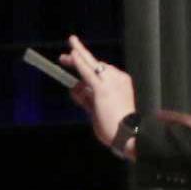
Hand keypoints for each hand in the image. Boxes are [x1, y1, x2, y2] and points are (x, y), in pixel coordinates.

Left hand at [60, 37, 139, 155]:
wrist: (127, 134)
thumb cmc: (116, 127)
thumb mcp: (97, 110)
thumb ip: (86, 99)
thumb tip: (74, 88)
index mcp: (120, 83)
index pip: (102, 70)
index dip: (87, 65)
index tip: (77, 62)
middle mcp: (117, 79)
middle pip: (96, 64)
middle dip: (79, 58)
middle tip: (63, 57)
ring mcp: (111, 82)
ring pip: (91, 65)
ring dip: (76, 60)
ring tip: (62, 58)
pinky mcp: (102, 89)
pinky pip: (88, 72)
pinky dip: (79, 63)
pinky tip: (72, 55)